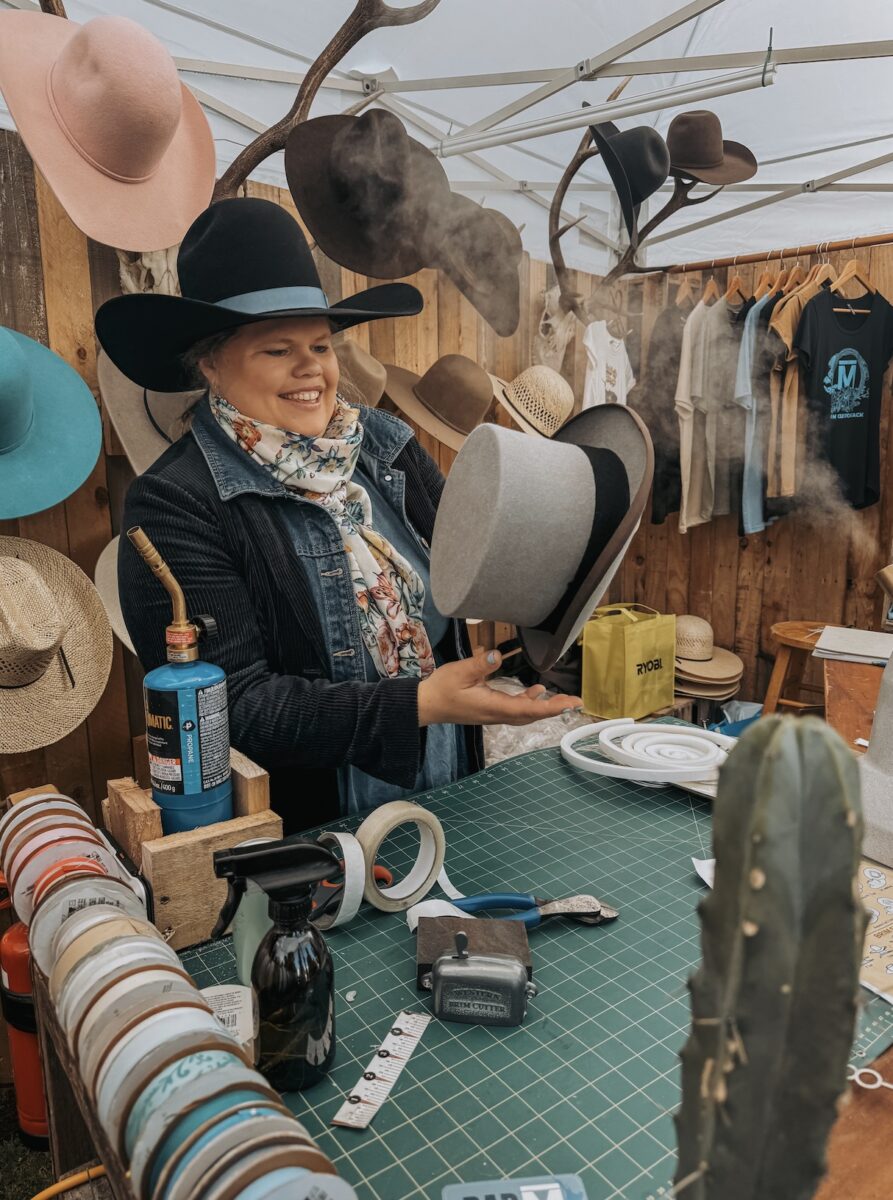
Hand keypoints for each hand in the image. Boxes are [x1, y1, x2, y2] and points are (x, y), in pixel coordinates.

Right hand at [417, 649, 581, 727]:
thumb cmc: (442, 689)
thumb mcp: (459, 672)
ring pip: (525, 714)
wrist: (427, 705)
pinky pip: (516, 710)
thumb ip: (480, 664)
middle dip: (554, 709)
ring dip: (545, 707)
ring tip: (562, 699)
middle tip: (574, 701)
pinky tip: (536, 691)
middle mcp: (497, 714)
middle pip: (532, 715)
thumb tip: (498, 655)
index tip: (569, 704)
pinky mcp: (490, 710)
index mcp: (492, 706)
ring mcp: (494, 714)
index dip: (551, 707)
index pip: (528, 709)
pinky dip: (530, 703)